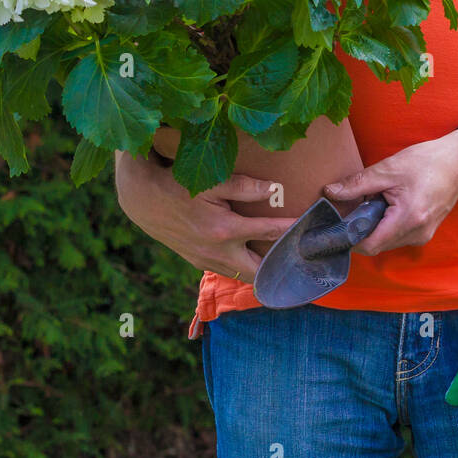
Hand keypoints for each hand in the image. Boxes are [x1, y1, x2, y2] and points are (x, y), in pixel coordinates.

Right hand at [113, 149, 300, 282]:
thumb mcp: (211, 181)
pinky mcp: (198, 262)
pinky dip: (244, 268)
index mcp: (224, 230)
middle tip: (305, 261)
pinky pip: (228, 271)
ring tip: (287, 264)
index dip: (294, 231)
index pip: (270, 233)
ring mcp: (207, 261)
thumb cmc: (178, 185)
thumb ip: (244, 186)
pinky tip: (257, 261)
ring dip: (264, 271)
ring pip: (244, 275)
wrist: (142, 200)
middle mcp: (217, 252)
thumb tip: (274, 190)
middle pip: (261, 271)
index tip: (314, 230)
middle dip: (283, 268)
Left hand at [319, 129, 457, 256]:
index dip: (350, 238)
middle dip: (363, 228)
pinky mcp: (425, 232)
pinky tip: (391, 202)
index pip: (369, 246)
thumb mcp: (388, 169)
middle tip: (360, 203)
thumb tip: (330, 193)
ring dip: (377, 225)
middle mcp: (417, 234)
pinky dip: (388, 223)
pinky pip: (398, 235)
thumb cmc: (427, 162)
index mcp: (408, 219)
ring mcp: (423, 235)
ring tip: (380, 199)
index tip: (338, 223)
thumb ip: (357, 184)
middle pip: (377, 244)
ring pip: (387, 240)